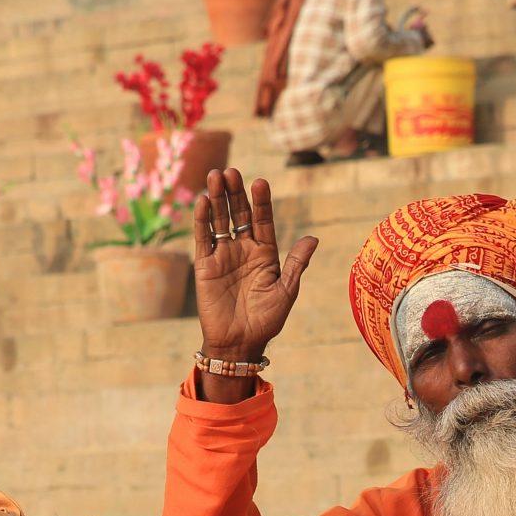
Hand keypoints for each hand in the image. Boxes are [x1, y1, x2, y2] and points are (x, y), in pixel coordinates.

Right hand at [192, 169, 318, 366]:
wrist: (239, 343)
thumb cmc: (266, 320)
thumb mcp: (286, 291)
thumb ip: (297, 264)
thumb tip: (314, 238)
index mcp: (265, 253)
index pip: (263, 220)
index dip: (261, 201)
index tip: (260, 182)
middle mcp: (244, 249)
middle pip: (239, 214)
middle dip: (235, 193)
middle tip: (232, 172)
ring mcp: (223, 255)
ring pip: (219, 221)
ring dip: (217, 199)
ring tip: (216, 176)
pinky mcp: (205, 265)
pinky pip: (203, 238)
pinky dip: (201, 220)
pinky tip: (202, 201)